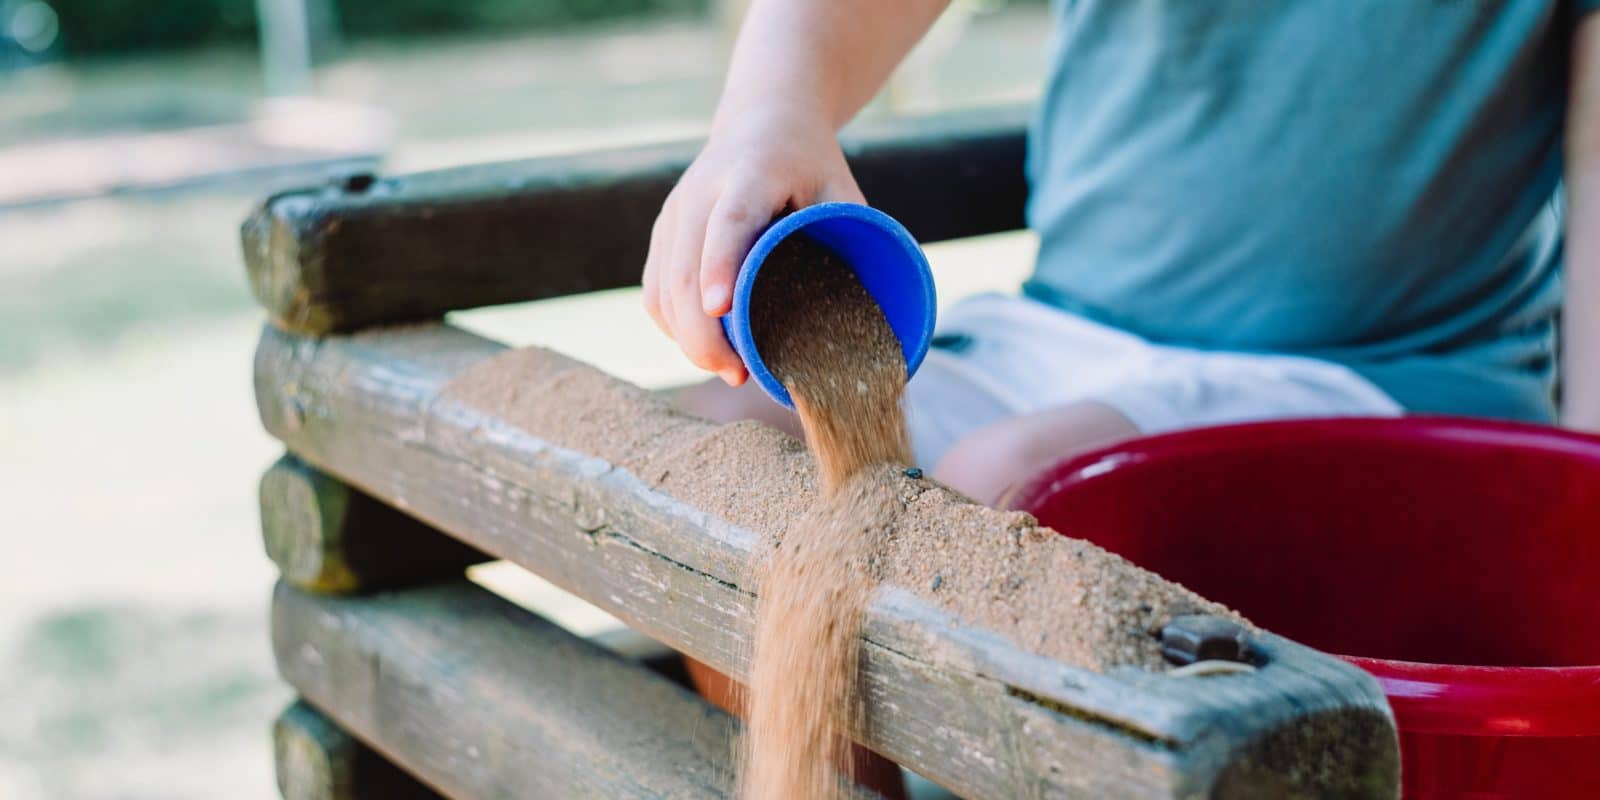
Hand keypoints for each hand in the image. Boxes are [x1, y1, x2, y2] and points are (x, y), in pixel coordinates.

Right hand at [642, 111, 864, 385]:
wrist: (761, 121)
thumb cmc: (809, 164)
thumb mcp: (840, 188)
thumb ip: (853, 238)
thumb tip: (873, 314)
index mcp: (749, 175)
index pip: (727, 223)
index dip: (720, 266)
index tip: (720, 309)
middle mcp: (700, 193)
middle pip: (685, 270)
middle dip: (702, 332)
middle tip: (736, 373)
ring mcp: (674, 213)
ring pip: (663, 287)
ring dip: (687, 338)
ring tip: (726, 369)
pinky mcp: (662, 233)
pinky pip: (655, 290)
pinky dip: (673, 326)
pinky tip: (701, 348)